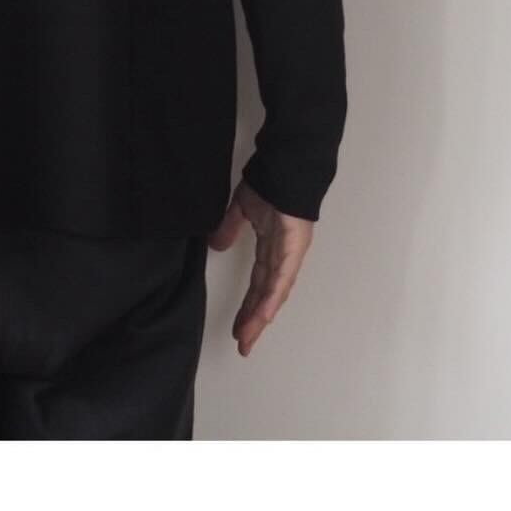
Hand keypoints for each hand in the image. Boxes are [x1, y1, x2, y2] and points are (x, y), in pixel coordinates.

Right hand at [207, 180, 313, 355]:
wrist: (286, 165)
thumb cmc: (267, 183)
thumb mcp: (241, 209)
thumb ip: (229, 228)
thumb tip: (216, 245)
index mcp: (270, 248)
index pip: (257, 284)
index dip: (248, 307)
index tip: (238, 328)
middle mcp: (282, 256)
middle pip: (266, 295)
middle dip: (253, 320)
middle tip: (242, 344)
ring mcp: (289, 253)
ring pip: (274, 292)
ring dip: (261, 316)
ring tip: (249, 337)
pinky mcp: (293, 246)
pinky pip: (281, 276)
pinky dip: (272, 296)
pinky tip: (264, 314)